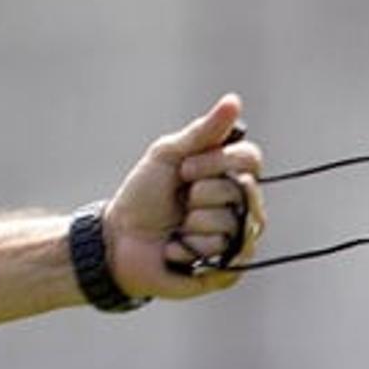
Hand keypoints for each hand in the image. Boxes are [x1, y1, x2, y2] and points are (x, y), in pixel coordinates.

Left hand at [104, 94, 265, 299]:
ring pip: (234, 223)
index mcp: (229, 176)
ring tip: (177, 227)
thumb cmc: (142, 195)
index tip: (185, 168)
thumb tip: (233, 99)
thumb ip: (204, 132)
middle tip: (180, 199)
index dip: (219, 162)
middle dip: (202, 192)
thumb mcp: (168, 156)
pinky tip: (174, 249)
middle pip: (244, 190)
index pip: (251, 159)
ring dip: (194, 222)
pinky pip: (224, 252)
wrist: (117, 238)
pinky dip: (189, 247)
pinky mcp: (228, 269)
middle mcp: (241, 207)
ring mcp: (237, 239)